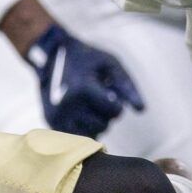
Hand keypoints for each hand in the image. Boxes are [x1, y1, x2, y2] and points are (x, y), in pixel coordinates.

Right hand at [22, 23, 143, 137]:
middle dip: (105, 114)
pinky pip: (76, 136)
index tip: (108, 92)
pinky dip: (82, 127)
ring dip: (95, 122)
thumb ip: (127, 86)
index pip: (115, 111)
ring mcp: (57, 115)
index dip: (117, 103)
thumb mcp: (110, 64)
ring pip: (91, 134)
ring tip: (88, 105)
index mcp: (83, 89)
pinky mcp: (51, 122)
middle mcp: (68, 105)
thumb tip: (141, 110)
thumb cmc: (86, 58)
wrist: (50, 55)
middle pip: (103, 125)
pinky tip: (79, 113)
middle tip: (97, 98)